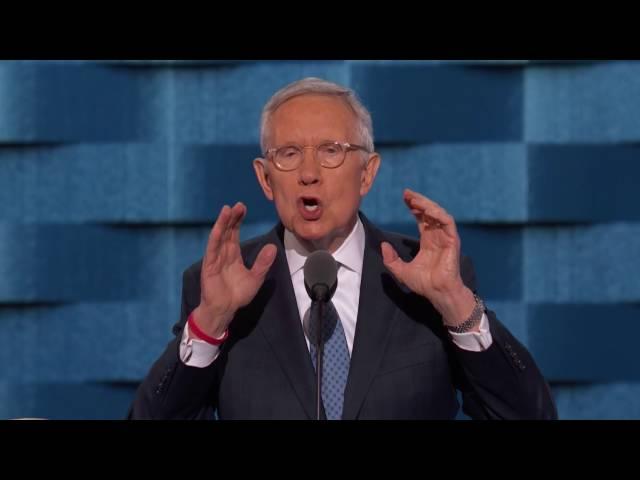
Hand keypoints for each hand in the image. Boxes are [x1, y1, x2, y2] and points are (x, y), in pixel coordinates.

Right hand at [192, 202, 276, 337]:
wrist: (225, 310)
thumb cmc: (237, 295)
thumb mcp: (256, 278)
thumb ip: (263, 263)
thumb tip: (273, 247)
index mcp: (232, 254)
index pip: (234, 233)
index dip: (238, 220)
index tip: (242, 208)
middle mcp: (223, 253)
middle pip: (227, 231)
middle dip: (232, 218)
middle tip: (238, 205)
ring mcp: (215, 258)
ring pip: (219, 237)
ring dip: (222, 223)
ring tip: (227, 210)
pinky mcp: (209, 265)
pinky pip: (212, 249)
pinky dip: (215, 238)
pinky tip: (218, 228)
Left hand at [381, 189, 476, 327]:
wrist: (437, 292)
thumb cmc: (424, 284)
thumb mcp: (401, 271)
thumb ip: (391, 259)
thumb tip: (384, 245)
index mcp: (428, 241)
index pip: (422, 218)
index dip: (414, 207)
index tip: (404, 198)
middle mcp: (438, 236)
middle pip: (429, 213)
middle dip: (418, 202)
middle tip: (407, 194)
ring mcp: (446, 237)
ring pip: (439, 214)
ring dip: (427, 205)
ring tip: (414, 200)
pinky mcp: (453, 240)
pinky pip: (448, 222)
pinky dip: (438, 214)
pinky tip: (427, 210)